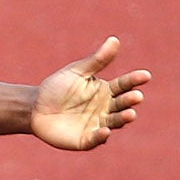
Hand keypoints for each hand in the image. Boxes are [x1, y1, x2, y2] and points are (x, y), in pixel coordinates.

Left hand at [30, 37, 150, 150]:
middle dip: (130, 100)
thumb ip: (97, 60)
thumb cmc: (57, 88)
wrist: (34, 108)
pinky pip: (95, 139)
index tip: (145, 75)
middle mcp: (106, 109)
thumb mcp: (77, 72)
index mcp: (106, 91)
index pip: (124, 84)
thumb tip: (114, 39)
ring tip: (130, 114)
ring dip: (123, 118)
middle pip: (122, 104)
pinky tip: (105, 131)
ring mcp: (97, 124)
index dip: (135, 80)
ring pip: (114, 122)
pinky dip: (101, 136)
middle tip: (137, 96)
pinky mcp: (85, 139)